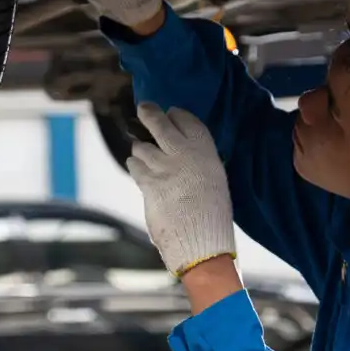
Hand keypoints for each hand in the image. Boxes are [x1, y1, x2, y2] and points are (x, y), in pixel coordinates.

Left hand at [126, 102, 236, 276]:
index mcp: (205, 151)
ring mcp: (162, 166)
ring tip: (144, 152)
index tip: (171, 114)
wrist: (201, 242)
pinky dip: (136, 166)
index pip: (186, 120)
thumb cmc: (213, 216)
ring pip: (141, 146)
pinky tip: (140, 169)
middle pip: (158, 122)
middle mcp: (183, 153)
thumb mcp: (214, 179)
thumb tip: (180, 153)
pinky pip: (135, 166)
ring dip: (141, 148)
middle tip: (144, 108)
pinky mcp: (147, 182)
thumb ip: (198, 162)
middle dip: (148, 113)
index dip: (175, 115)